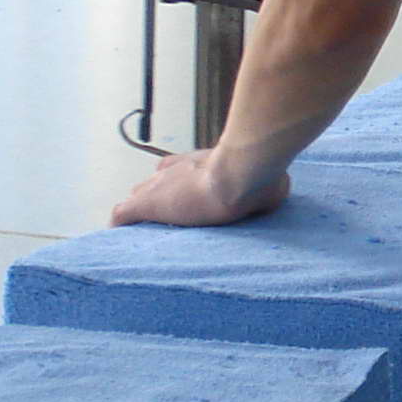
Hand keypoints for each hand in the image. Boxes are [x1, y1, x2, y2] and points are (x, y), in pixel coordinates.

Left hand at [110, 156, 291, 228]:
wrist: (240, 173)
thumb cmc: (259, 177)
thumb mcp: (272, 181)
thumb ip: (272, 183)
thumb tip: (283, 188)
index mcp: (201, 163)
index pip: (178, 169)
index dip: (177, 185)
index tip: (182, 200)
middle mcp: (177, 169)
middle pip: (154, 183)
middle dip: (155, 198)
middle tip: (165, 222)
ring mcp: (160, 186)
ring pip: (138, 197)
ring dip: (140, 213)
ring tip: (142, 234)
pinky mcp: (148, 204)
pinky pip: (122, 215)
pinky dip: (120, 225)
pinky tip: (118, 238)